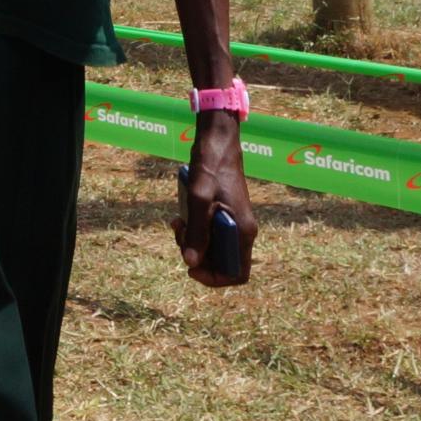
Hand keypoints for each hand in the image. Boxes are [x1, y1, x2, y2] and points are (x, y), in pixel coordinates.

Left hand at [172, 114, 257, 286]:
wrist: (217, 142)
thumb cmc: (210, 166)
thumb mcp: (199, 198)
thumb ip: (196, 232)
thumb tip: (190, 262)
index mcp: (243, 231)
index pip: (238, 274)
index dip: (215, 278)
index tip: (192, 268)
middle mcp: (242, 231)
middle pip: (221, 263)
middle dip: (197, 257)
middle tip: (180, 236)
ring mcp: (233, 222)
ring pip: (213, 249)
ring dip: (192, 243)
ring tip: (177, 224)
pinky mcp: (224, 214)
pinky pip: (209, 234)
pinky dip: (193, 231)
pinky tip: (180, 218)